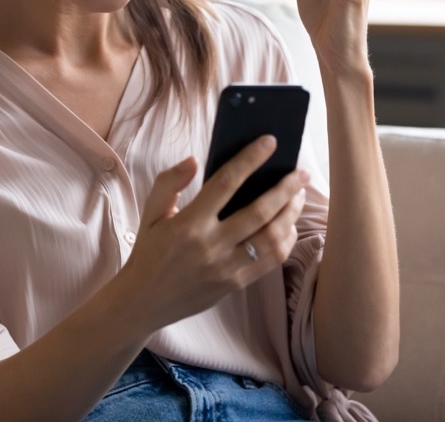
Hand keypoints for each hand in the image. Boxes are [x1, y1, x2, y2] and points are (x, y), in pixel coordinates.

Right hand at [115, 138, 308, 331]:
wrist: (144, 301)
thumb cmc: (149, 252)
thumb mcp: (150, 213)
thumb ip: (169, 182)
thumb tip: (194, 161)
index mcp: (188, 223)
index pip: (226, 183)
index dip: (250, 159)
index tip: (269, 142)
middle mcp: (210, 246)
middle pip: (260, 211)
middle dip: (286, 188)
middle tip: (300, 172)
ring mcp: (225, 268)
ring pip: (272, 238)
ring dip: (291, 214)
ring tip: (298, 196)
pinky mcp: (235, 284)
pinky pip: (271, 262)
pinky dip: (286, 240)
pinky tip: (289, 225)